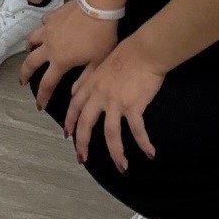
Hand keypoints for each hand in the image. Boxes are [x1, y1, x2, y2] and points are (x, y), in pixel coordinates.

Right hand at [19, 0, 117, 111]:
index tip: (39, 106)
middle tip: (22, 81)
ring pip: (30, 40)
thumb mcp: (98, 63)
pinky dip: (41, 30)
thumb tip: (72, 95)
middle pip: (30, 63)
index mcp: (60, 61)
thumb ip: (84, 80)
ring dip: (28, 49)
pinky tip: (46, 30)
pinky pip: (42, 24)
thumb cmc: (101, 37)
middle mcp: (49, 46)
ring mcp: (47, 29)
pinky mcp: (51, 17)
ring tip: (29, 52)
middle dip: (24, 74)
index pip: (47, 84)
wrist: (98, 8)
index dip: (42, 97)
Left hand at [63, 40, 163, 172]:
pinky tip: (150, 153)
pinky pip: (136, 130)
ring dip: (116, 153)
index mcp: (90, 86)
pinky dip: (143, 144)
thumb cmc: (124, 55)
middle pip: (85, 125)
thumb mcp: (97, 65)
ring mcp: (114, 102)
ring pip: (110, 134)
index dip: (70, 124)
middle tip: (83, 159)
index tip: (68, 138)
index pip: (74, 108)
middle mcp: (98, 96)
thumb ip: (85, 80)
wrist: (143, 51)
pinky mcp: (132, 105)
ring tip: (122, 166)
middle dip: (82, 145)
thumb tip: (74, 93)